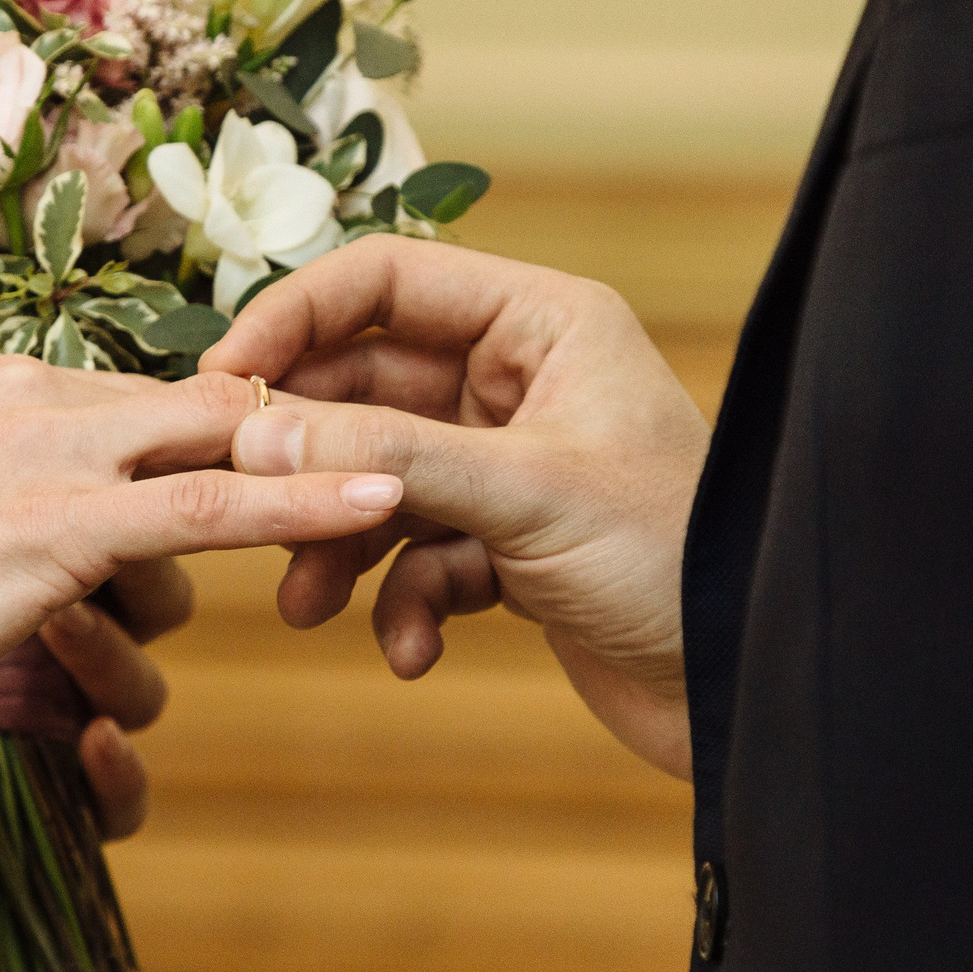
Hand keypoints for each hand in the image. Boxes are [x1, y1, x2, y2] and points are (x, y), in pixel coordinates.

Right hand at [0, 356, 399, 747]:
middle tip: (345, 490)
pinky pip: (210, 504)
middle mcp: (26, 388)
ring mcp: (43, 446)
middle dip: (266, 463)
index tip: (292, 467)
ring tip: (207, 578)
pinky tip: (379, 497)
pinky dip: (302, 498)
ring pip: (210, 464)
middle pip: (198, 417)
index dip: (226, 443)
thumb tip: (108, 553)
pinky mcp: (57, 522)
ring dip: (233, 537)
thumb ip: (34, 504)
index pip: (151, 401)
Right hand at [201, 236, 707, 780]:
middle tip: (243, 503)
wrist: (748, 692)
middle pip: (364, 387)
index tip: (224, 382)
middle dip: (306, 455)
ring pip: (376, 481)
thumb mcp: (525, 495)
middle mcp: (522, 382)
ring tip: (309, 605)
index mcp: (544, 323)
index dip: (295, 319)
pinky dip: (401, 606)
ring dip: (337, 544)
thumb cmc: (680, 560)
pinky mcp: (504, 547)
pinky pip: (416, 558)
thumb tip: (258, 429)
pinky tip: (414, 651)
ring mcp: (509, 466)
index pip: (385, 279)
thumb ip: (388, 457)